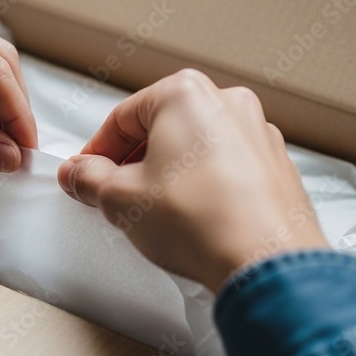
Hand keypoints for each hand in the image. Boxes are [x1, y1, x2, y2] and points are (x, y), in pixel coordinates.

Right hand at [57, 69, 326, 291]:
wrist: (265, 262)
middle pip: (162, 128)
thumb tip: (78, 173)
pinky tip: (192, 219)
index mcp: (186, 93)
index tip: (86, 174)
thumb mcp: (120, 199)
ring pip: (196, 147)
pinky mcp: (277, 166)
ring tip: (155, 212)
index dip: (96, 151)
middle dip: (134, 162)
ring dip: (169, 174)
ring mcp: (259, 133)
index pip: (123, 117)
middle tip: (115, 195)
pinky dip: (204, 186)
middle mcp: (227, 103)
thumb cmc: (202, 221)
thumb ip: (89, 179)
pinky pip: (227, 168)